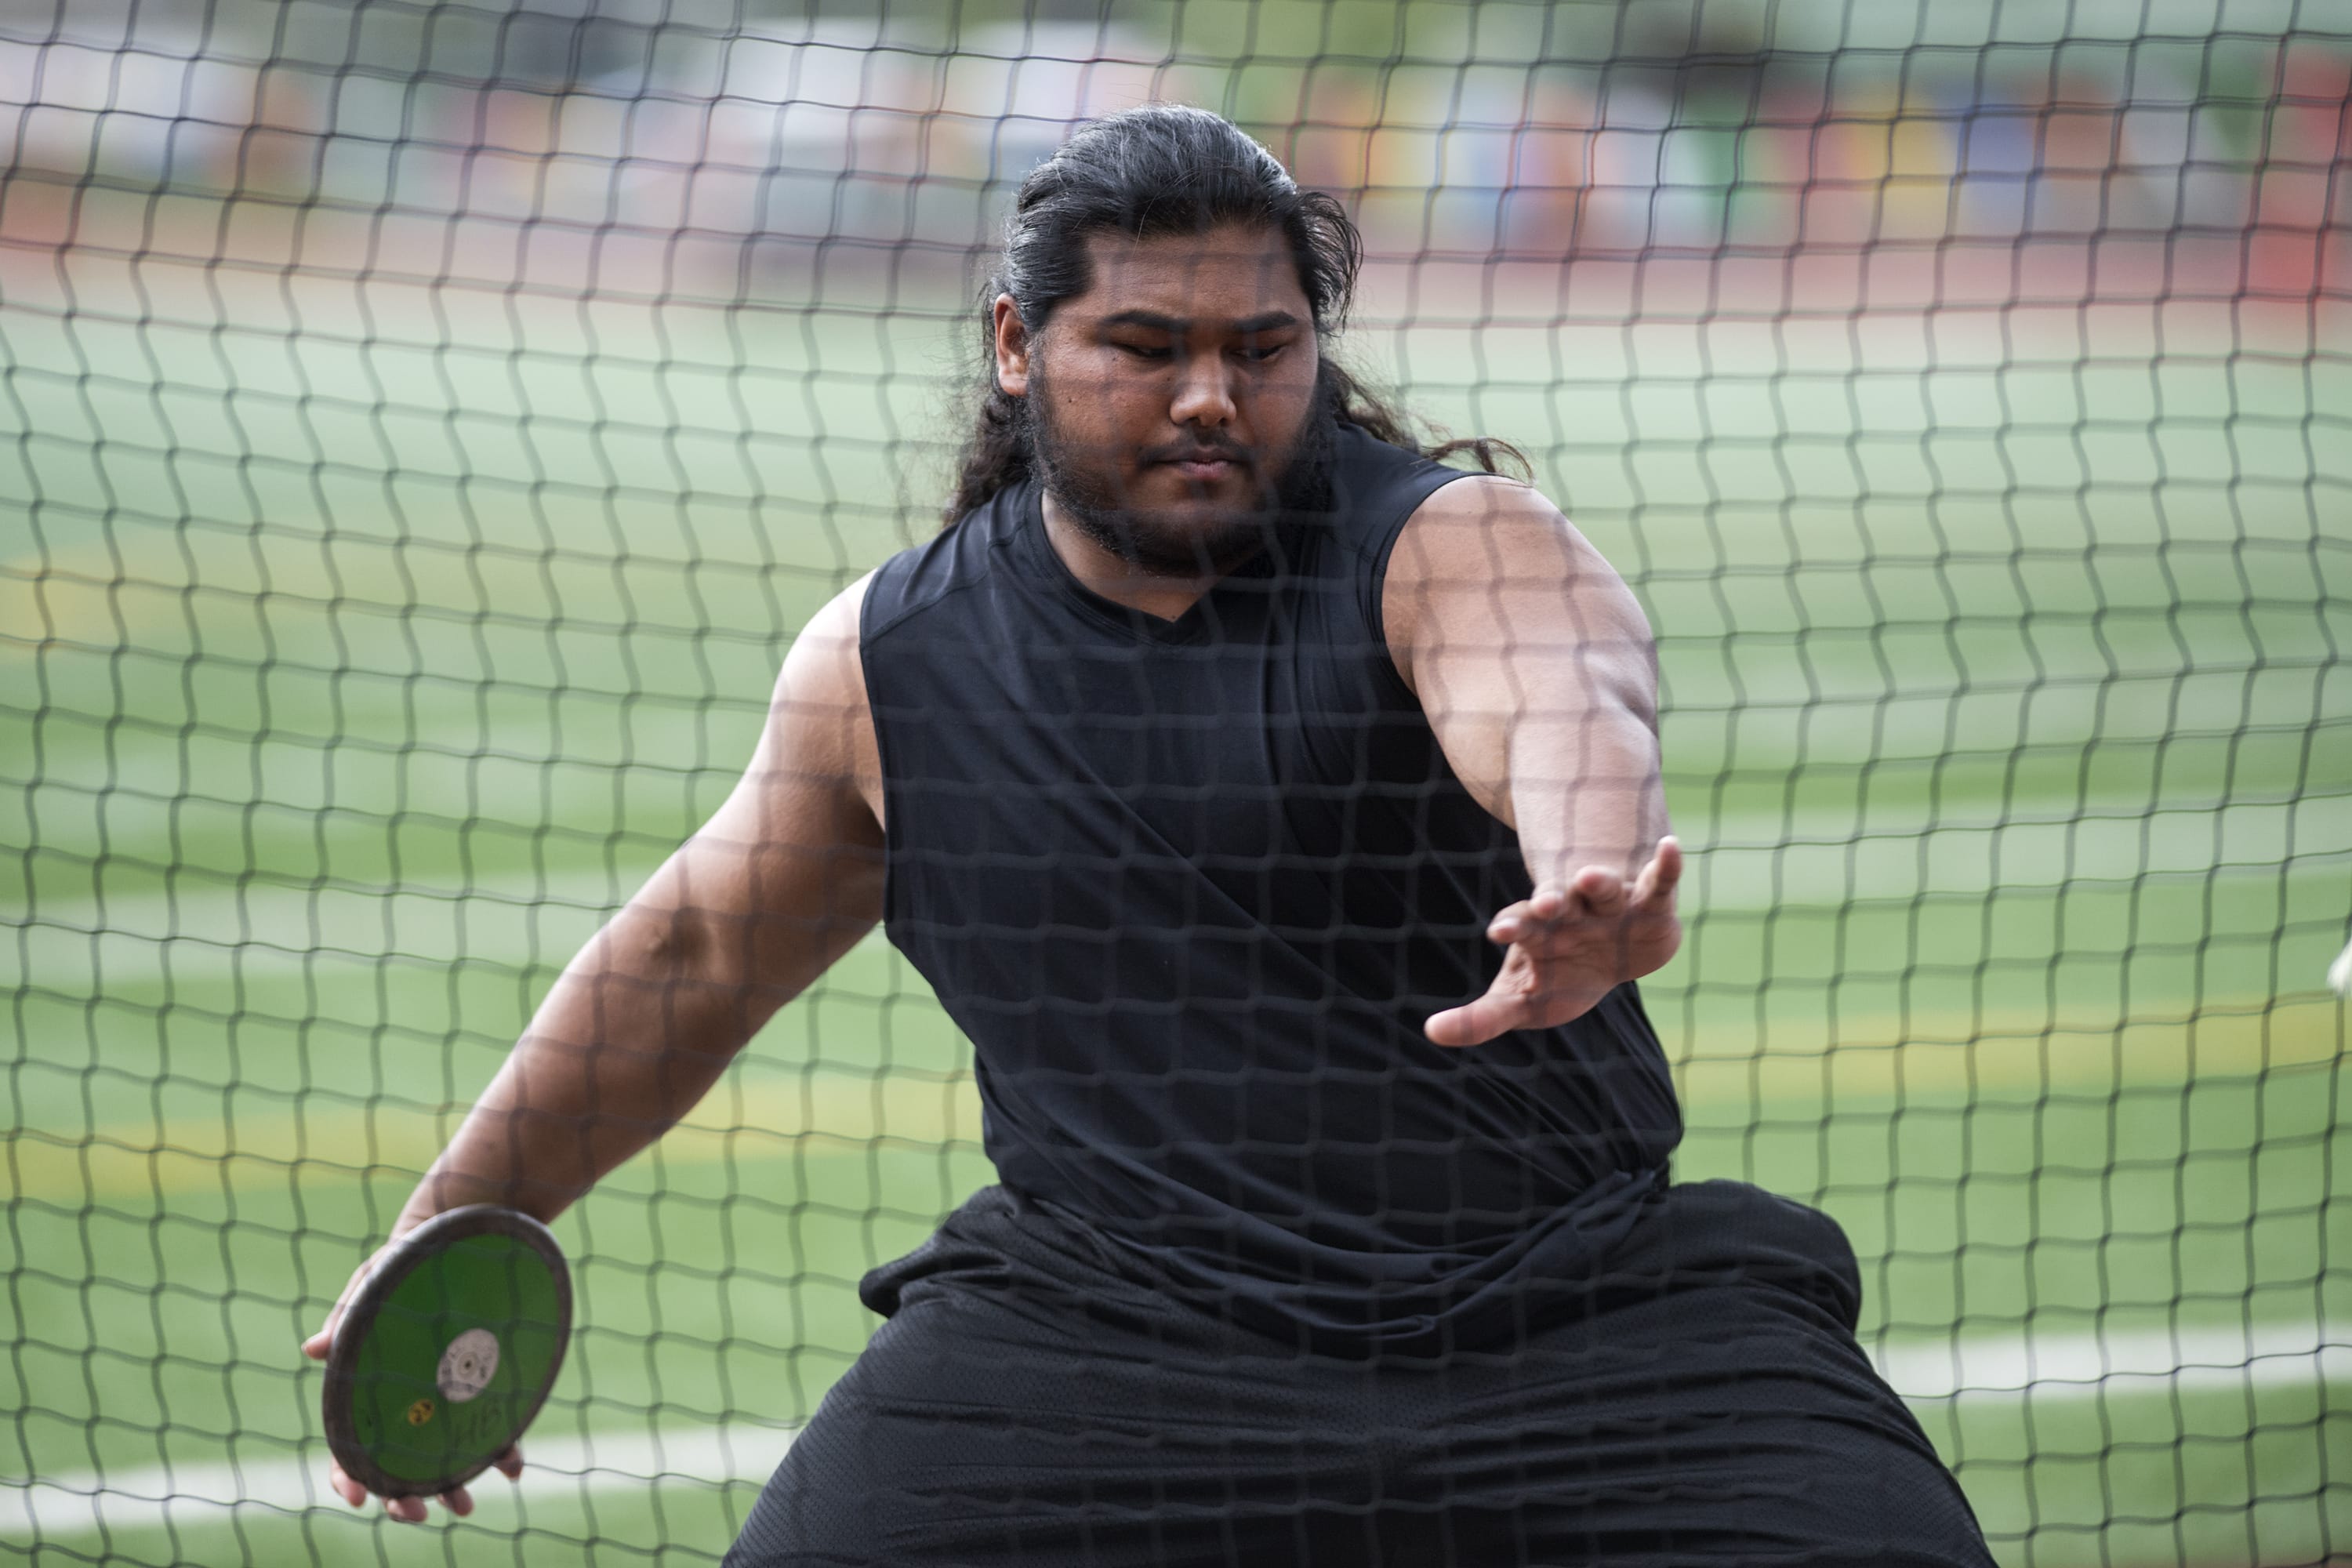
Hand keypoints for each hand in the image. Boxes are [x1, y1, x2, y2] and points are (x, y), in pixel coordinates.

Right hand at [302, 1245, 523, 1521]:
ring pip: (442, 1453)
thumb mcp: (375, 1281)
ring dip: (451, 1483)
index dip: (349, 1475)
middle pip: (396, 1460)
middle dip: (403, 1494)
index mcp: (369, 1383)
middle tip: (419, 1513)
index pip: (350, 1442)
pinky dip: (501, 1449)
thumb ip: (349, 1317)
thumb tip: (312, 1350)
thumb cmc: (406, 1258)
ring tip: (467, 1507)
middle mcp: (407, 1396)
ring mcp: (447, 1393)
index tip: (359, 1499)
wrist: (462, 1232)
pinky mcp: (486, 1383)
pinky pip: (492, 1425)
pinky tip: (511, 1467)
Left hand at [1425, 836, 1682, 1047]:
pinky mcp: (1649, 904)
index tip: (1499, 931)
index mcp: (1537, 931)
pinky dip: (1665, 865)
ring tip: (1590, 875)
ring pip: (1601, 888)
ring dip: (1597, 882)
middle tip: (1544, 903)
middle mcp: (1570, 910)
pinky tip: (1671, 846)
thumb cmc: (1561, 977)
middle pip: (1556, 901)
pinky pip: (1658, 882)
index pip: (1519, 925)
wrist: (1616, 954)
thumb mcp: (1522, 1000)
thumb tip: (1431, 1032)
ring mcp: (1609, 905)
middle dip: (1550, 900)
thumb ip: (1482, 1017)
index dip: (1511, 926)